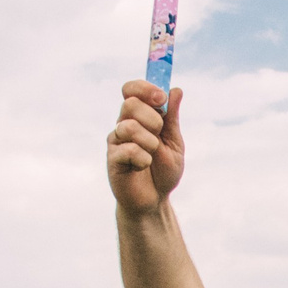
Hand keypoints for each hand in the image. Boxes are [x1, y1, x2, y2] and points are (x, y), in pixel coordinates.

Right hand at [108, 80, 184, 211]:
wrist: (155, 200)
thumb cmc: (163, 171)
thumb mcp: (174, 142)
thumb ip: (172, 117)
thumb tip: (176, 90)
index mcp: (138, 116)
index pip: (131, 89)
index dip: (145, 88)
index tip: (161, 98)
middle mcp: (124, 124)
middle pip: (129, 103)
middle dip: (152, 118)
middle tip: (159, 134)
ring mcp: (116, 141)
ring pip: (128, 126)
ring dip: (149, 142)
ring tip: (152, 155)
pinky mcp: (112, 159)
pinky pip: (128, 150)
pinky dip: (143, 159)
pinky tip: (142, 167)